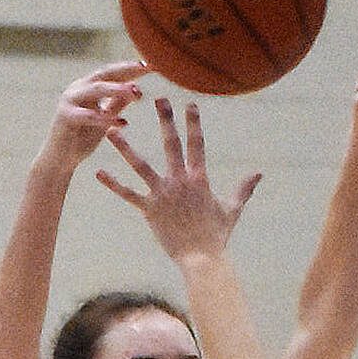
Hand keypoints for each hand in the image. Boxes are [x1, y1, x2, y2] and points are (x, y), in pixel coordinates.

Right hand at [40, 62, 147, 171]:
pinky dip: (105, 118)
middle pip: (105, 73)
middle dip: (126, 70)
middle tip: (145, 67)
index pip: (112, 72)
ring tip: (136, 91)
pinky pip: (89, 116)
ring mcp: (70, 101)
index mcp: (87, 86)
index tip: (151, 64)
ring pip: (96, 89)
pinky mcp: (65, 117)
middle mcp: (78, 88)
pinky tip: (122, 122)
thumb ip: (117, 103)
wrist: (59, 159)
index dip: (130, 68)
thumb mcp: (104, 117)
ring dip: (117, 89)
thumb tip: (136, 88)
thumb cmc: (82, 138)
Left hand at [96, 99, 260, 261]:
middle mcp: (180, 182)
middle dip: (165, 120)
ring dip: (125, 147)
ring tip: (111, 130)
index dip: (193, 123)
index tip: (189, 103)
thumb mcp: (232, 210)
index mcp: (199, 179)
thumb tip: (259, 174)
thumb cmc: (216, 236)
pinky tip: (98, 172)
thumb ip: (243, 189)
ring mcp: (162, 195)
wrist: (202, 259)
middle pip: (170, 145)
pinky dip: (113, 184)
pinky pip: (128, 194)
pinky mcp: (149, 210)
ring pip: (141, 166)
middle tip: (158, 99)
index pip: (196, 144)